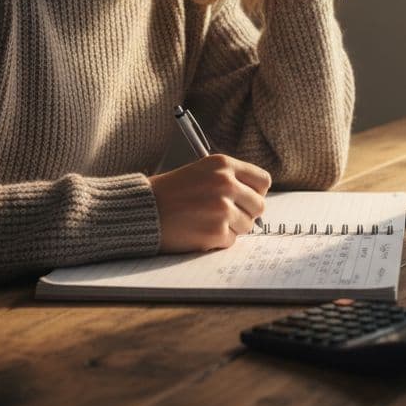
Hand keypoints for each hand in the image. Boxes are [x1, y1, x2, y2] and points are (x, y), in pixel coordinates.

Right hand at [149, 154, 271, 252]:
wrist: (142, 210)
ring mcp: (222, 208)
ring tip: (206, 221)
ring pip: (247, 225)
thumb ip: (230, 179)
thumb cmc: (171, 192)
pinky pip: (231, 241)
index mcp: (224, 165)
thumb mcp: (202, 172)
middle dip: (245, 213)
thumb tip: (257, 200)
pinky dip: (218, 241)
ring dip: (231, 228)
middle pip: (259, 206)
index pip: (263, 181)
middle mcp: (226, 183)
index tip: (244, 199)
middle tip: (224, 215)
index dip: (255, 193)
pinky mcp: (216, 231)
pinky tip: (199, 231)